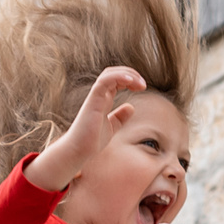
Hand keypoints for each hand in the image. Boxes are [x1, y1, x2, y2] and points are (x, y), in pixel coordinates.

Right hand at [27, 66, 146, 190]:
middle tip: (143, 85)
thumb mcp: (112, 127)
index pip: (116, 79)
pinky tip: (130, 81)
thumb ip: (120, 117)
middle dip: (131, 74)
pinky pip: (104, 81)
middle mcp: (99, 95)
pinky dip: (117, 77)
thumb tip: (131, 107)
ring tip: (140, 84)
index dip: (130, 78)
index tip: (141, 87)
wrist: (79, 150)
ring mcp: (95, 96)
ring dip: (127, 74)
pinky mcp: (93, 100)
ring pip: (109, 74)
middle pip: (114, 73)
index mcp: (104, 99)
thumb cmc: (92, 140)